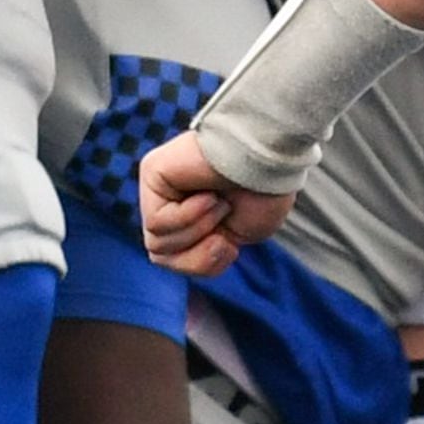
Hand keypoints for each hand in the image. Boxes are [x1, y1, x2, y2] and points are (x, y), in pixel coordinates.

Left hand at [139, 130, 290, 275]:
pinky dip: (189, 216)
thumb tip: (155, 253)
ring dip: (199, 229)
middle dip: (198, 251)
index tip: (230, 243)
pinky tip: (208, 194)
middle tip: (223, 220)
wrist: (271, 161)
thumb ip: (195, 254)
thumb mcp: (231, 242)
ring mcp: (158, 186)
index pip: (174, 259)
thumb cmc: (261, 196)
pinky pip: (157, 222)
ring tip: (218, 201)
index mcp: (188, 216)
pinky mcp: (153, 172)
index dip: (204, 262)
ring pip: (157, 242)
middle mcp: (168, 200)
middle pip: (160, 254)